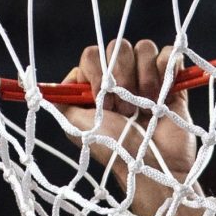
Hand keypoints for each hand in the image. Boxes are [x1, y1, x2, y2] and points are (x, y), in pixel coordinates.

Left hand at [65, 39, 197, 215]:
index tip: (104, 104)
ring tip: (148, 106)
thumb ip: (61, 101)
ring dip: (145, 77)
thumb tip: (43, 84)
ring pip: (143, 48)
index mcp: (97, 85)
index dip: (98, 75)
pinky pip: (168, 54)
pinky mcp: (172, 82)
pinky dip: (167, 67)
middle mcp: (121, 79)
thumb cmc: (114, 150)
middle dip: (122, 78)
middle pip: (117, 47)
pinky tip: (165, 92)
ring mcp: (147, 79)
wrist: (153, 168)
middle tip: (126, 110)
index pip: (92, 55)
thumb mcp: (76, 126)